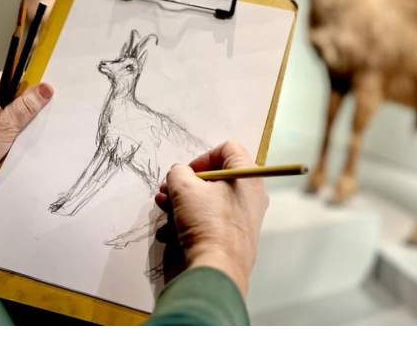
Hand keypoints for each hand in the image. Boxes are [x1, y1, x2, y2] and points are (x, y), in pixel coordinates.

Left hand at [0, 72, 53, 196]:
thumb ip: (26, 107)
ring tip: (33, 129)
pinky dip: (15, 133)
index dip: (29, 84)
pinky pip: (6, 127)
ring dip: (22, 122)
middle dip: (28, 106)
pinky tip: (23, 140)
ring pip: (11, 114)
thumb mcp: (5, 125)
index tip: (47, 92)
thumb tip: (46, 88)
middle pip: (13, 97)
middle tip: (43, 113)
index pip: (12, 78)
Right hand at [155, 140, 268, 297]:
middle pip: (217, 175)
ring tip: (163, 207)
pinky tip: (172, 226)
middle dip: (187, 181)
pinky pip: (215, 215)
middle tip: (167, 190)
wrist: (218, 267)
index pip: (227, 149)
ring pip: (212, 197)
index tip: (186, 173)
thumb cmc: (206, 222)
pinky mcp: (238, 233)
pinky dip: (195, 215)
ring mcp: (247, 215)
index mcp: (248, 175)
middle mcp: (253, 193)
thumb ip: (178, 172)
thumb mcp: (183, 189)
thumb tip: (179, 174)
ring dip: (185, 199)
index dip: (202, 156)